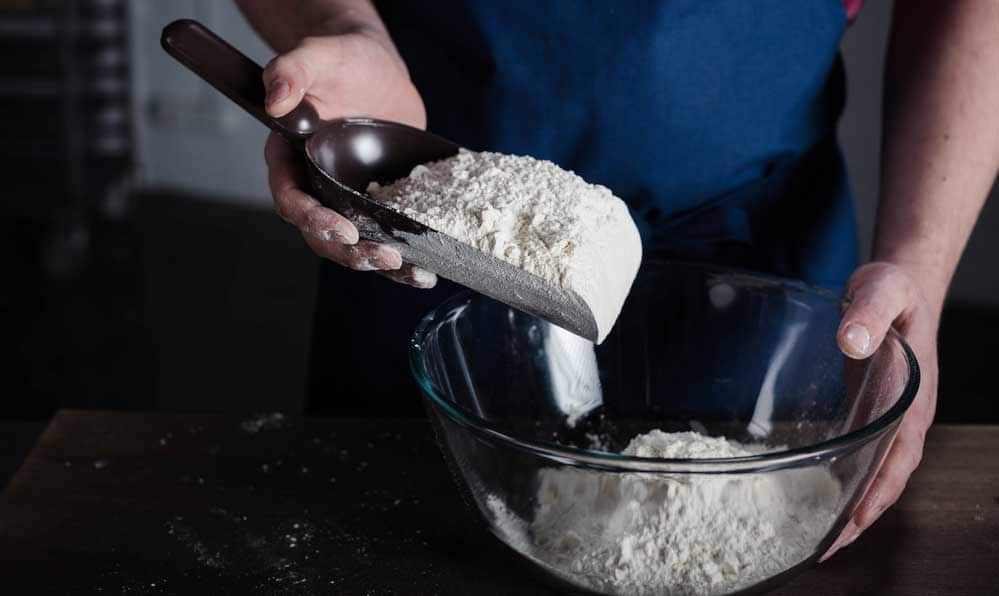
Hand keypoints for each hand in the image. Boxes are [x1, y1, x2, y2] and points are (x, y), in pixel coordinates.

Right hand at [262, 28, 436, 287]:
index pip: (290, 199)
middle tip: (383, 256)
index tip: (341, 229)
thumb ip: (291, 72)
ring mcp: (347, 198)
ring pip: (354, 244)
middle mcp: (314, 186)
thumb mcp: (317, 55)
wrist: (375, 67)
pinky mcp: (378, 202)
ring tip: (413, 272)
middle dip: (351, 252)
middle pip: (321, 235)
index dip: (312, 219)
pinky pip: (386, 235)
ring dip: (380, 264)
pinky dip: (405, 257)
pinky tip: (427, 269)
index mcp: (289, 158)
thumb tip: (276, 99)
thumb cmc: (340, 59)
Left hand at [821, 262, 938, 559]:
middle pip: (885, 479)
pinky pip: (859, 454)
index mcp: (913, 398)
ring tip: (814, 536)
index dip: (876, 496)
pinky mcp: (869, 412)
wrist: (897, 284)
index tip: (851, 526)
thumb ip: (866, 313)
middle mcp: (904, 417)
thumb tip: (851, 341)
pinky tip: (814, 495)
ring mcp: (888, 418)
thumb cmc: (892, 290)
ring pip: (872, 472)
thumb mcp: (880, 290)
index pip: (899, 460)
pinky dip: (842, 480)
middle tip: (821, 548)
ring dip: (848, 505)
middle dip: (857, 516)